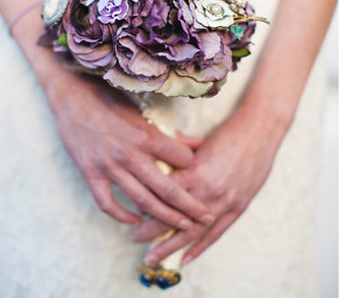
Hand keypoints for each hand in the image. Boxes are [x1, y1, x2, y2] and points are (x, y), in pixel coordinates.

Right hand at [45, 70, 214, 229]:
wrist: (69, 96)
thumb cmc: (107, 99)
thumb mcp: (140, 111)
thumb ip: (168, 133)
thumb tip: (197, 144)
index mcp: (145, 135)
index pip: (182, 160)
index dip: (194, 167)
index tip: (200, 174)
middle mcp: (129, 154)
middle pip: (168, 188)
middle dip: (191, 206)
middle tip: (207, 217)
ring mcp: (108, 166)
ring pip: (142, 201)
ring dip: (165, 217)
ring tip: (183, 226)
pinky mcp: (90, 174)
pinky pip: (107, 204)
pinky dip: (122, 216)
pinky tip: (136, 220)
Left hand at [130, 103, 280, 264]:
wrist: (260, 131)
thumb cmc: (224, 133)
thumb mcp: (194, 143)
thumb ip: (174, 158)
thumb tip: (151, 167)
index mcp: (193, 172)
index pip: (161, 196)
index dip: (145, 206)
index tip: (131, 213)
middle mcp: (207, 191)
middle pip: (172, 218)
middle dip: (151, 232)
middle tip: (133, 239)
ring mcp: (224, 202)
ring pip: (192, 231)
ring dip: (170, 246)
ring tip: (153, 256)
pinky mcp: (238, 207)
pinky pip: (216, 233)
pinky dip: (200, 248)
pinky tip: (185, 259)